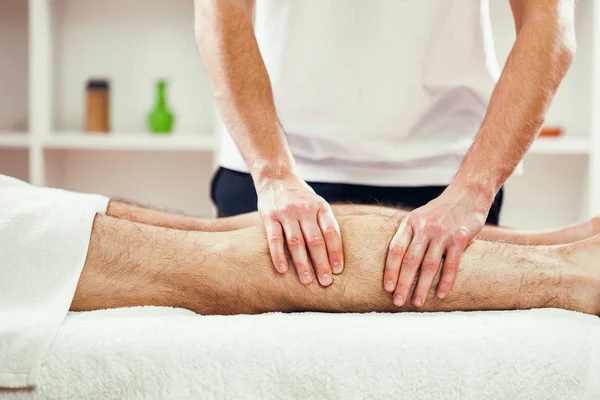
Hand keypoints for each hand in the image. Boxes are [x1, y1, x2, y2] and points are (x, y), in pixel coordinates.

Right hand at [257, 174, 342, 285]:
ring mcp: (286, 212)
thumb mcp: (317, 204)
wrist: (276, 177)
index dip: (336, 252)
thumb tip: (336, 255)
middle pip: (315, 240)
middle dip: (321, 263)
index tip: (338, 270)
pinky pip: (274, 239)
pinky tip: (282, 270)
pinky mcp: (269, 216)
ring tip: (307, 281)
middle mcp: (305, 209)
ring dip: (302, 264)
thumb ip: (324, 224)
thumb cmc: (301, 198)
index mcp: (321, 207)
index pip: (332, 232)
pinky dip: (278, 255)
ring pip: (296, 242)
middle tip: (326, 282)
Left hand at [383, 185, 489, 306]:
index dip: (390, 270)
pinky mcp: (460, 238)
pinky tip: (440, 294)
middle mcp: (424, 227)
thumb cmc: (439, 211)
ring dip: (422, 286)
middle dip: (403, 283)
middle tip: (398, 302)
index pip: (395, 249)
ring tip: (417, 303)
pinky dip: (445, 281)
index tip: (387, 288)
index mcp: (410, 223)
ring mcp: (442, 233)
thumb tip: (393, 262)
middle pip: (410, 260)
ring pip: (429, 265)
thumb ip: (408, 235)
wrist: (467, 194)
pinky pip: (451, 264)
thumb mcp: (419, 217)